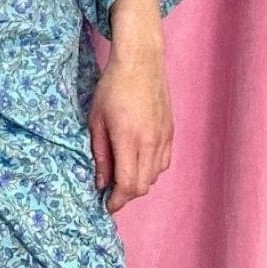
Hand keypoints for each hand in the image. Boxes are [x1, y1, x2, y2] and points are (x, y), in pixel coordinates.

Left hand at [88, 42, 173, 213]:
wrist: (141, 63)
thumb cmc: (112, 88)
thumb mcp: (96, 122)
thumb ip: (100, 155)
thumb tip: (101, 183)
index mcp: (129, 139)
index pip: (128, 184)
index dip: (117, 200)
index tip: (106, 204)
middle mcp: (150, 142)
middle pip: (143, 185)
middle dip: (126, 195)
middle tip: (111, 193)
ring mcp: (163, 137)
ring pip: (154, 176)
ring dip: (138, 182)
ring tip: (122, 175)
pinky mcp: (170, 132)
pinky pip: (163, 162)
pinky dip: (151, 170)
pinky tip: (137, 162)